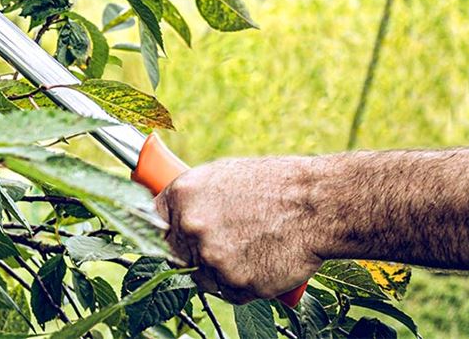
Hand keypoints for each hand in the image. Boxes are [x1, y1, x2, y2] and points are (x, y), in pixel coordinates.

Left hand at [154, 157, 324, 303]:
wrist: (316, 204)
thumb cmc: (273, 185)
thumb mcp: (221, 177)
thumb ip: (192, 199)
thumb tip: (171, 215)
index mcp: (182, 194)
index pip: (151, 223)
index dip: (162, 232)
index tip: (171, 237)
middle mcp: (191, 226)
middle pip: (176, 254)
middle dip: (194, 253)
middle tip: (224, 243)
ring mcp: (212, 257)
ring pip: (203, 277)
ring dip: (220, 271)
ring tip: (250, 248)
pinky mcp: (236, 283)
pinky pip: (229, 292)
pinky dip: (243, 284)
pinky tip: (261, 261)